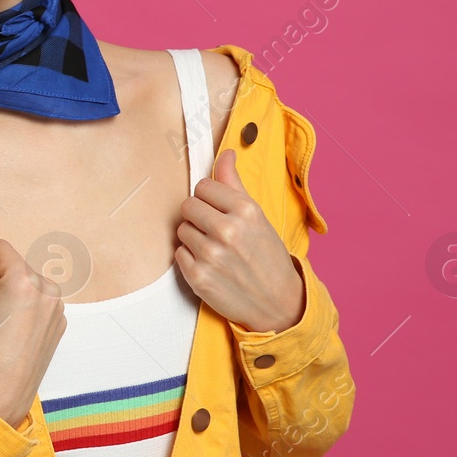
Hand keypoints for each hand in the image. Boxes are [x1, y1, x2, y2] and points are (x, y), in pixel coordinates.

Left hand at [175, 148, 305, 332]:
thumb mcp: (257, 216)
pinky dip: (190, 258)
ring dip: (194, 237)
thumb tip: (226, 153)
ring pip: (181, 229)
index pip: (203, 186)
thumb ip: (234, 184)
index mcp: (245, 210)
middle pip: (188, 205)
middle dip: (198, 216)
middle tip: (215, 229)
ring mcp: (211, 255)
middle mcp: (227, 230)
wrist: (278, 303)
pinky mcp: (197, 277)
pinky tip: (210, 264)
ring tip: (215, 248)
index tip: (218, 209)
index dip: (209, 198)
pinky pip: (178, 253)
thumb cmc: (267, 256)